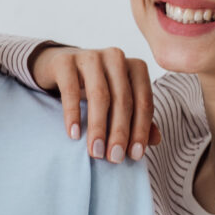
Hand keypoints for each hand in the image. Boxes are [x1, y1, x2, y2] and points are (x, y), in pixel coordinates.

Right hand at [30, 44, 159, 161]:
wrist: (59, 66)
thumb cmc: (93, 87)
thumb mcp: (116, 101)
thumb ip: (136, 118)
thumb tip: (155, 140)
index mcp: (135, 67)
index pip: (143, 102)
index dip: (141, 130)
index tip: (134, 156)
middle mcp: (116, 57)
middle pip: (123, 100)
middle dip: (120, 133)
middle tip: (114, 158)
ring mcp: (90, 56)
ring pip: (99, 95)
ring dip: (98, 127)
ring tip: (96, 152)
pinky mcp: (65, 61)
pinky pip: (70, 90)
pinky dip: (73, 114)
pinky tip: (74, 134)